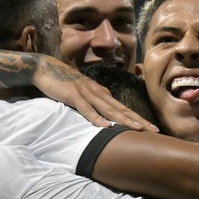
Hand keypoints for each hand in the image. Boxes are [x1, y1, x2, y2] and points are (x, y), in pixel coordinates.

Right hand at [33, 57, 159, 132]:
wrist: (45, 68)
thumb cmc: (63, 82)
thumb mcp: (82, 94)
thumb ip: (94, 103)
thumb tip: (104, 116)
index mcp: (102, 93)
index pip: (124, 108)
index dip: (138, 118)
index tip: (152, 129)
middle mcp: (98, 92)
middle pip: (122, 109)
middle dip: (138, 120)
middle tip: (154, 131)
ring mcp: (86, 93)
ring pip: (108, 109)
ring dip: (124, 120)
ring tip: (137, 129)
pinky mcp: (73, 95)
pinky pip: (87, 110)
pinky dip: (97, 118)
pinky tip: (106, 127)